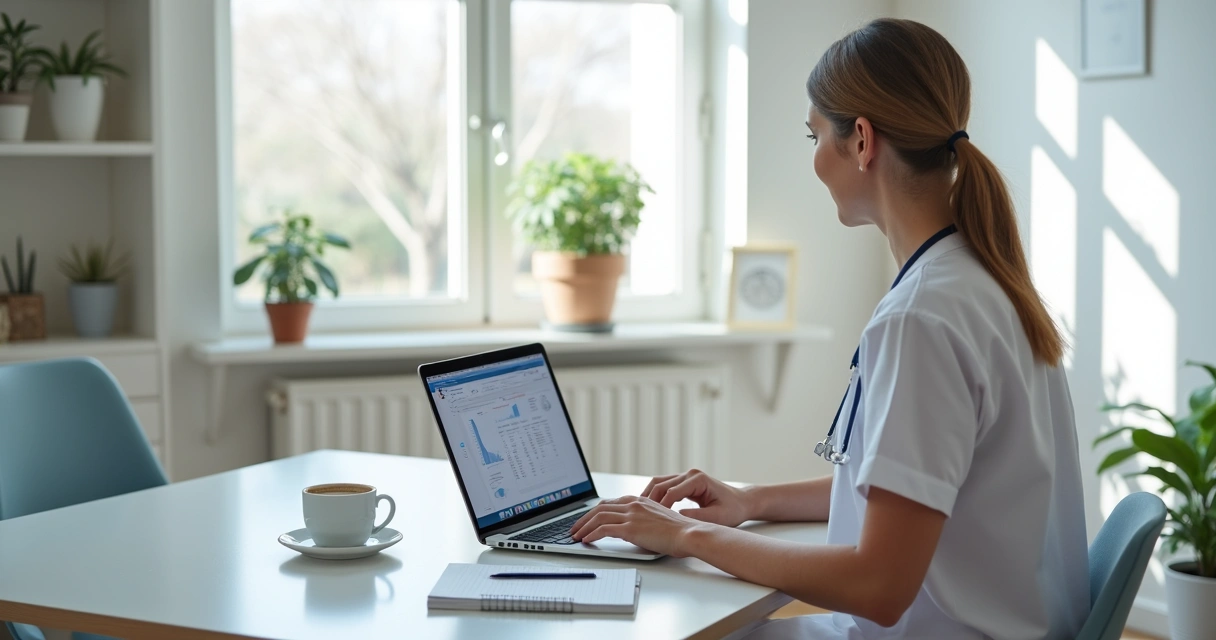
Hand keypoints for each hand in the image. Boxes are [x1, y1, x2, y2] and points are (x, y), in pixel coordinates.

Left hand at [569, 495, 707, 556]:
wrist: (688, 533)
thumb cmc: (678, 530)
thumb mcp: (657, 518)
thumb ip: (642, 518)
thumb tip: (630, 528)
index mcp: (638, 500)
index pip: (609, 503)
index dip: (594, 512)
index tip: (586, 520)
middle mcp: (632, 504)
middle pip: (599, 508)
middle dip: (583, 519)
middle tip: (575, 529)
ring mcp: (631, 515)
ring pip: (598, 517)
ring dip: (584, 527)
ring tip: (576, 536)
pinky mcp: (630, 528)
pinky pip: (604, 529)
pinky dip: (592, 535)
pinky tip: (587, 541)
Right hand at [641, 468, 752, 527]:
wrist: (742, 502)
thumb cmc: (733, 509)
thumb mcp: (718, 517)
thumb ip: (698, 517)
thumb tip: (677, 518)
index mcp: (698, 480)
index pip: (672, 492)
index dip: (661, 507)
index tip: (652, 521)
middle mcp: (690, 474)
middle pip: (661, 484)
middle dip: (648, 500)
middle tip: (638, 515)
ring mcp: (686, 476)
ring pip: (659, 482)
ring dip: (648, 495)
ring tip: (637, 510)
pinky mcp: (684, 481)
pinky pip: (664, 485)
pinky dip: (654, 495)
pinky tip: (647, 507)